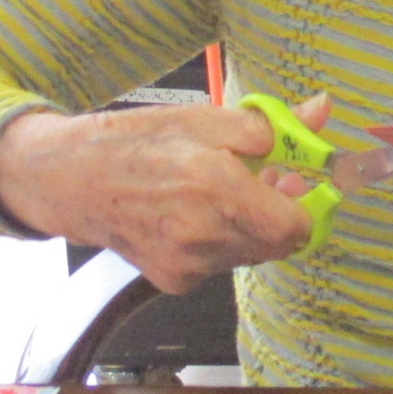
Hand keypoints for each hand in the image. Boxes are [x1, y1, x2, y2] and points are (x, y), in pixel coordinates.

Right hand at [0, 95, 328, 293]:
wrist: (71, 180)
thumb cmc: (139, 142)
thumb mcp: (208, 118)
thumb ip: (274, 125)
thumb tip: (321, 112)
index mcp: (216, 190)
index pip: (295, 229)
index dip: (307, 206)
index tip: (302, 182)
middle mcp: (204, 237)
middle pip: (277, 243)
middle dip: (282, 212)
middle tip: (270, 176)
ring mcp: (188, 265)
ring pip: (250, 253)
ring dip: (253, 225)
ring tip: (227, 188)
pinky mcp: (174, 281)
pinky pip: (221, 262)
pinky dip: (223, 239)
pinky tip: (199, 211)